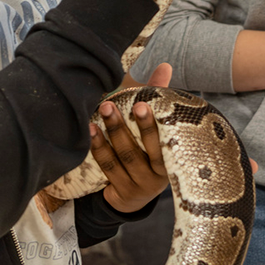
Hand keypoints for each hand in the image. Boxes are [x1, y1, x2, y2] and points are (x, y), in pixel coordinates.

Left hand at [93, 66, 170, 214]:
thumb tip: (165, 66)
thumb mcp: (160, 132)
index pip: (163, 141)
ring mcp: (140, 185)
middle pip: (142, 149)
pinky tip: (91, 131)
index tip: (141, 105)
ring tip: (101, 112)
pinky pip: (109, 167)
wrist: (137, 198)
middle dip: (126, 126)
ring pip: (123, 157)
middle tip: (112, 105)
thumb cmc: (151, 153)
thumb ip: (161, 100)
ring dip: (110, 133)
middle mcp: (159, 175)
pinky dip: (99, 148)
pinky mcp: (123, 193)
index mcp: (173, 159)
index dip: (150, 124)